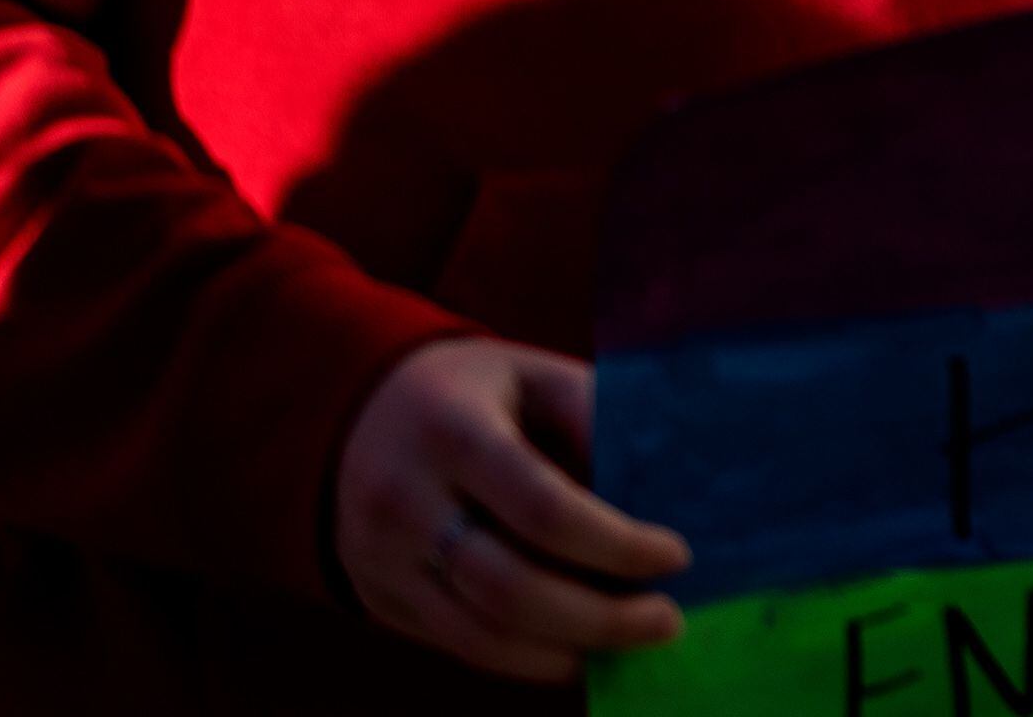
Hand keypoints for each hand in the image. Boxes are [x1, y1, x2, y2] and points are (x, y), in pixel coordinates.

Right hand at [334, 338, 686, 681]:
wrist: (356, 416)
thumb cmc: (474, 392)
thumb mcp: (533, 373)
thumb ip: (593, 415)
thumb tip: (659, 487)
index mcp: (450, 431)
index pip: (542, 508)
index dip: (615, 544)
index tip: (676, 556)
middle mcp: (403, 502)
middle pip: (510, 588)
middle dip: (600, 617)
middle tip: (667, 620)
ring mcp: (380, 560)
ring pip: (482, 634)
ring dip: (568, 650)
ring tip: (632, 642)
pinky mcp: (378, 600)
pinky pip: (459, 645)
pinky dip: (527, 660)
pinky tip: (578, 650)